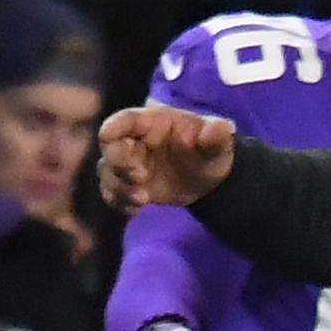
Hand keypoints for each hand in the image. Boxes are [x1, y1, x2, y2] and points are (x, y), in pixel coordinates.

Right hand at [97, 105, 239, 211]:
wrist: (208, 179)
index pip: (127, 119)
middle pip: (111, 147)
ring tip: (143, 199)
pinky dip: (119, 202)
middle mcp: (134, 141)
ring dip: (119, 187)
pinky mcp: (128, 185)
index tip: (107, 135)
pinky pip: (112, 193)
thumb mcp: (219, 142)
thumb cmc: (209, 150)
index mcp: (153, 122)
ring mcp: (129, 164)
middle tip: (141, 177)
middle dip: (120, 163)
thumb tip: (222, 128)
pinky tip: (136, 210)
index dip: (114, 126)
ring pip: (108, 172)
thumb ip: (217, 135)